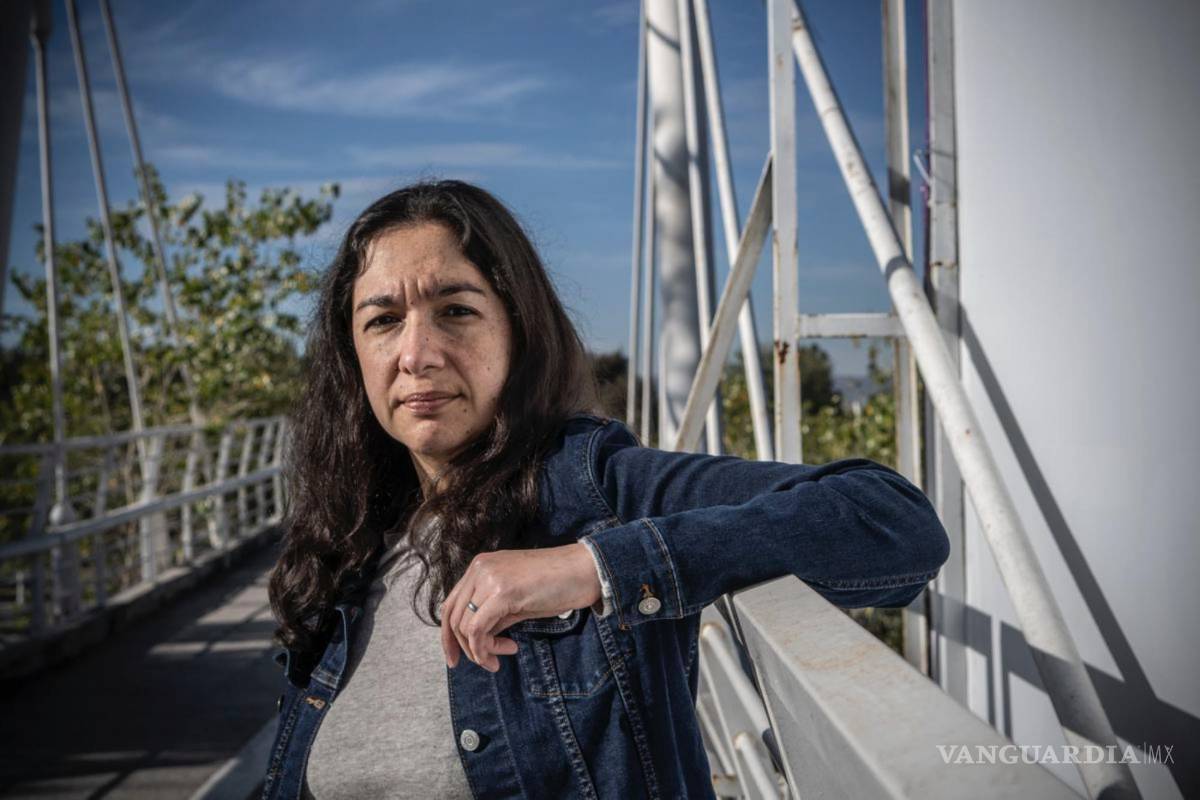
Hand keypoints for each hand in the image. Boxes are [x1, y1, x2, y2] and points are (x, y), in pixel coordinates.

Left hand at [440, 542, 600, 671]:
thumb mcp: (516, 600)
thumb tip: (478, 639)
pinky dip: (486, 648)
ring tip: (502, 656)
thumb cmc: (557, 584)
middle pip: (452, 617)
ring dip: (480, 650)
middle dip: (462, 647)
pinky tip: (509, 649)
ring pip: (464, 626)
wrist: (585, 570)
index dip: (449, 636)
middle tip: (485, 664)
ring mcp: (489, 578)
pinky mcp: (502, 592)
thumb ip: (493, 614)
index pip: (450, 604)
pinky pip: (478, 629)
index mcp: (480, 566)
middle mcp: (479, 568)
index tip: (457, 658)